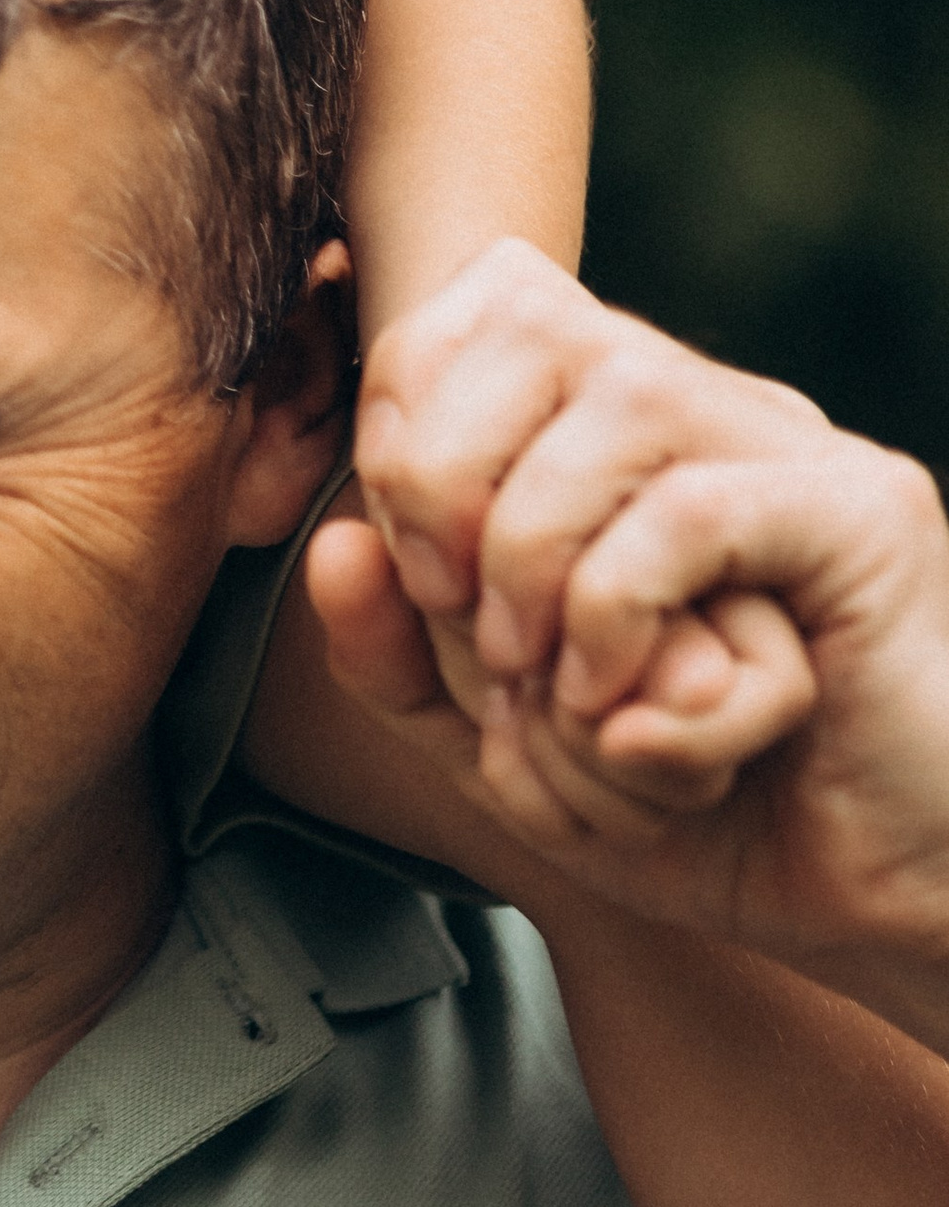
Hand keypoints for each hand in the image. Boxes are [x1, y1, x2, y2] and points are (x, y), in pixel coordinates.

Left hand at [308, 242, 948, 1014]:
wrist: (874, 899)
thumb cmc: (698, 812)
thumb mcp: (502, 748)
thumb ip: (397, 656)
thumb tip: (333, 543)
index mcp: (614, 437)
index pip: (480, 308)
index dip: (404, 417)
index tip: (411, 573)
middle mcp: (710, 410)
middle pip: (534, 322)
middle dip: (445, 475)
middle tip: (464, 630)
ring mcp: (794, 450)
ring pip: (619, 404)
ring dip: (533, 555)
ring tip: (540, 684)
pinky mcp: (863, 518)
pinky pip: (698, 511)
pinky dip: (622, 614)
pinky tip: (625, 717)